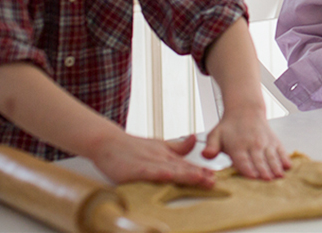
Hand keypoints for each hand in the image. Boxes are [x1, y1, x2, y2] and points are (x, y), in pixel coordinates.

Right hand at [86, 131, 216, 188]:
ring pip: (169, 170)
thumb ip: (177, 147)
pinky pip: (148, 172)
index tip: (214, 176)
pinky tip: (168, 176)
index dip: (200, 171)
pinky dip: (159, 173)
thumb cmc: (132, 147)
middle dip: (198, 175)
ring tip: (200, 178)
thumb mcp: (159, 145)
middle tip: (213, 180)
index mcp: (166, 155)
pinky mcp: (134, 169)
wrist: (107, 142)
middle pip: (181, 168)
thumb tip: (195, 141)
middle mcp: (160, 159)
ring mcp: (148, 163)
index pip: (186, 164)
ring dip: (185, 174)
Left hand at [202, 107, 291, 180]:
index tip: (253, 177)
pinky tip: (288, 166)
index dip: (248, 169)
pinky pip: (281, 151)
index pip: (243, 160)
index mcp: (237, 146)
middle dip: (263, 172)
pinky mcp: (275, 142)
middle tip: (268, 181)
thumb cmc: (229, 127)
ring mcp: (265, 143)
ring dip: (276, 167)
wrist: (245, 110)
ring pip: (271, 157)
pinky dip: (285, 158)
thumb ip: (211, 147)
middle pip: (259, 161)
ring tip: (280, 176)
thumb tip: (206, 154)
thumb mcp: (215, 135)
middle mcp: (253, 144)